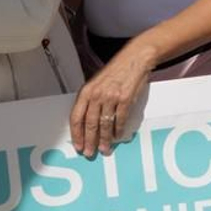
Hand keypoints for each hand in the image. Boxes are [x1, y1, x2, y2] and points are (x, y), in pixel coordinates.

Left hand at [69, 40, 154, 157]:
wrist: (135, 58)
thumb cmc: (116, 71)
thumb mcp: (97, 82)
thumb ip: (91, 99)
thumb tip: (86, 121)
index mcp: (86, 91)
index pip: (76, 117)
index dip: (76, 134)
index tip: (78, 145)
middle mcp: (97, 95)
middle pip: (90, 124)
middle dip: (89, 141)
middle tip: (89, 152)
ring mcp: (111, 97)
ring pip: (105, 124)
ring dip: (105, 139)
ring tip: (105, 148)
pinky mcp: (126, 99)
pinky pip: (120, 119)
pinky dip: (118, 130)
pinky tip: (117, 136)